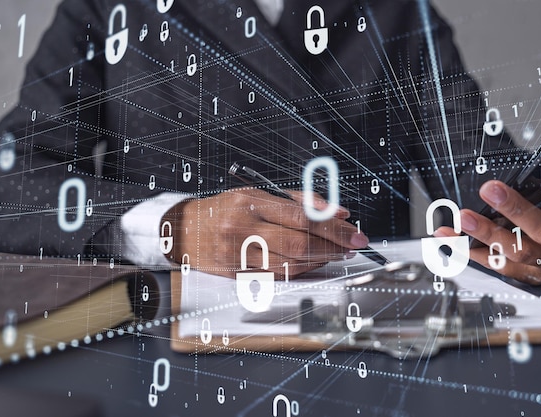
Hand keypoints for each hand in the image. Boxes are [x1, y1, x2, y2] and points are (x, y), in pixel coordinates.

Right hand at [161, 187, 368, 278]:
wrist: (185, 230)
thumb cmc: (226, 208)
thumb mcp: (259, 193)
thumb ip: (299, 201)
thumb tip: (336, 212)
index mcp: (250, 203)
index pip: (301, 217)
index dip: (333, 228)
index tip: (355, 233)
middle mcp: (242, 229)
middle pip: (299, 244)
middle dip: (333, 247)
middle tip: (353, 246)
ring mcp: (238, 255)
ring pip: (291, 265)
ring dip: (321, 261)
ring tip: (337, 253)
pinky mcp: (237, 275)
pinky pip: (277, 276)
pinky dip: (301, 271)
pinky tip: (313, 263)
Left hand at [437, 130, 540, 284]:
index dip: (515, 208)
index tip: (490, 189)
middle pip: (516, 247)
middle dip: (487, 231)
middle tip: (463, 216)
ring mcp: (532, 268)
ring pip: (498, 260)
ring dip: (468, 247)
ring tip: (445, 232)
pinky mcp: (519, 274)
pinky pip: (491, 266)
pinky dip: (469, 255)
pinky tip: (451, 243)